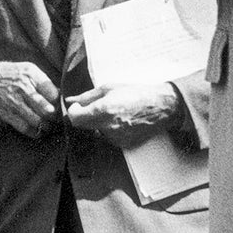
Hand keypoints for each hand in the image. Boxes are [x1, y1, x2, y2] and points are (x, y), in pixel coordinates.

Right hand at [0, 60, 59, 137]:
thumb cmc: (13, 74)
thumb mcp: (29, 70)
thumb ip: (45, 82)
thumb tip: (61, 97)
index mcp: (32, 75)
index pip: (54, 95)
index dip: (60, 104)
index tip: (63, 108)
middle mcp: (23, 88)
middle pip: (47, 110)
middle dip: (56, 118)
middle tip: (59, 120)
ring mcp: (14, 102)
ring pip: (38, 121)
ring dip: (47, 126)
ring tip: (50, 126)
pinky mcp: (7, 114)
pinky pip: (25, 128)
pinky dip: (35, 132)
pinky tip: (38, 130)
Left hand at [65, 82, 181, 147]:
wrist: (161, 107)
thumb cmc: (136, 93)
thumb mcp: (109, 89)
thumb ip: (87, 96)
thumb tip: (71, 99)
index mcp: (104, 110)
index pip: (75, 118)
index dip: (74, 111)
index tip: (79, 106)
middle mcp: (108, 127)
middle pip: (83, 126)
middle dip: (84, 116)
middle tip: (95, 107)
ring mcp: (116, 137)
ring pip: (95, 131)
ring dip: (98, 122)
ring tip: (113, 112)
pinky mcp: (123, 144)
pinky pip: (108, 137)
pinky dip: (109, 129)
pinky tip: (121, 120)